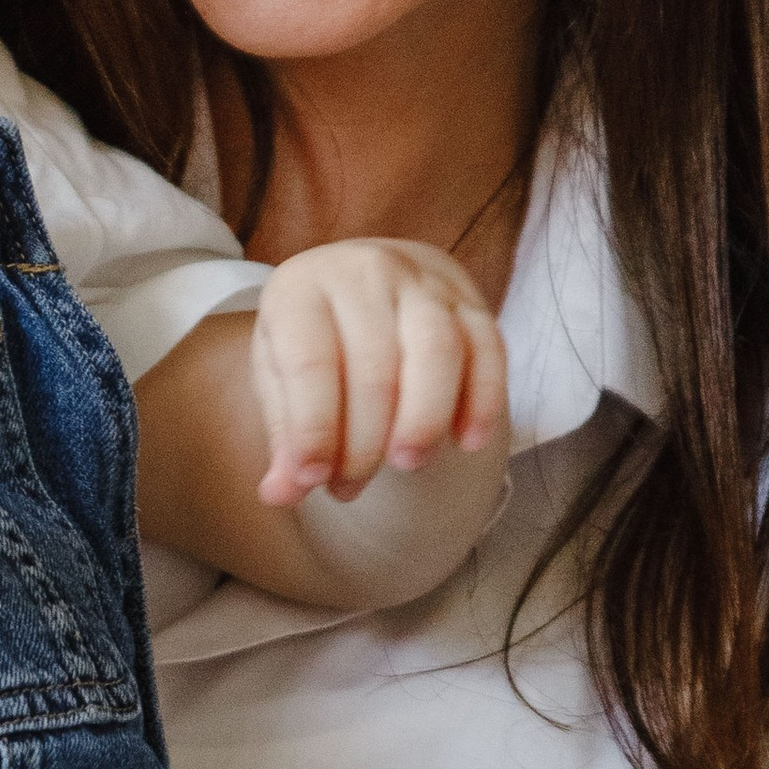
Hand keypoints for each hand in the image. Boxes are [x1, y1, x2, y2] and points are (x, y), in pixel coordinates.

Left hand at [251, 240, 505, 509]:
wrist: (365, 278)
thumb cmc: (316, 339)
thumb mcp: (280, 376)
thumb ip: (284, 434)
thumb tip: (280, 494)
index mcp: (300, 290)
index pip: (309, 363)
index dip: (312, 430)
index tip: (312, 480)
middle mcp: (362, 274)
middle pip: (375, 369)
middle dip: (365, 444)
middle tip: (350, 488)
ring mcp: (422, 283)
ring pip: (436, 352)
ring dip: (424, 420)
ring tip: (407, 465)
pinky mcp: (469, 301)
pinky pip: (488, 349)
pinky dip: (483, 400)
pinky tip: (466, 443)